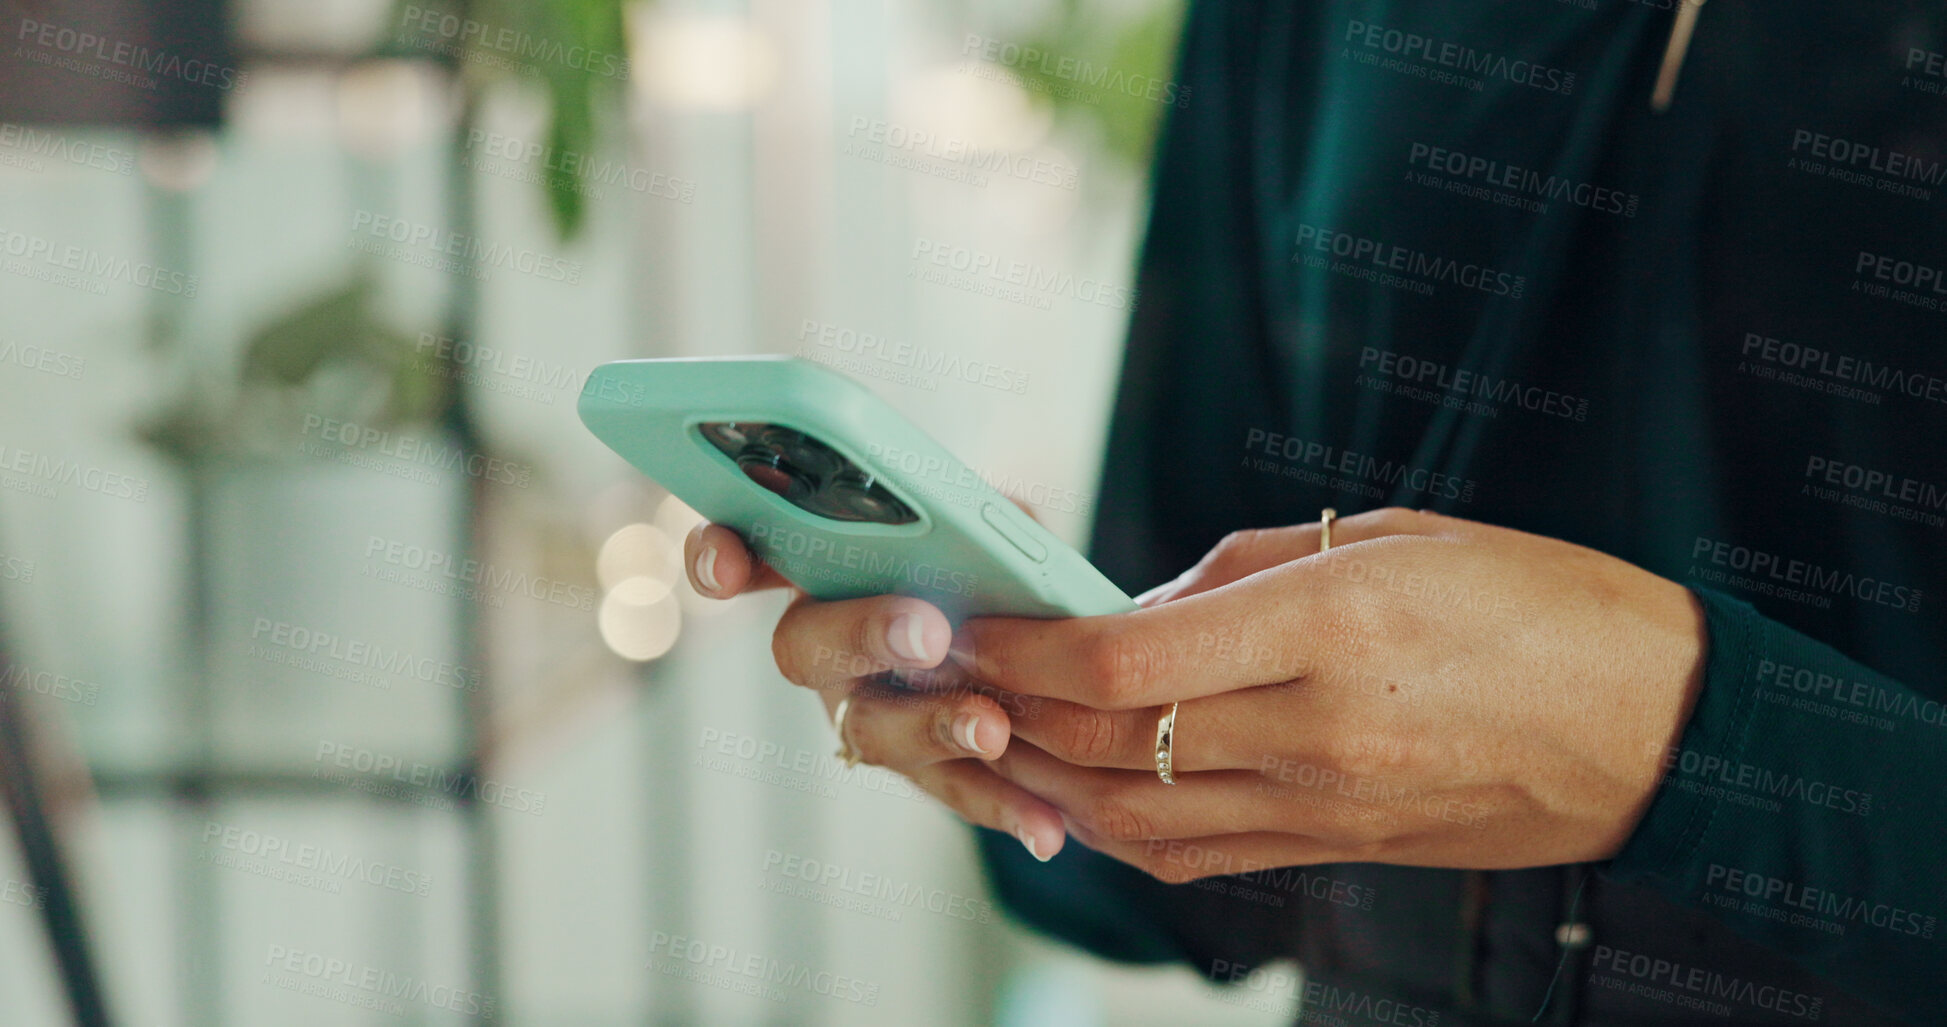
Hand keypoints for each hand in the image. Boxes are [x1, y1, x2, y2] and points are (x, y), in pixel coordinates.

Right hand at [683, 522, 1068, 860]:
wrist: (1045, 644)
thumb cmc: (994, 564)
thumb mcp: (987, 525)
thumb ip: (976, 518)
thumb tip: (986, 530)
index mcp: (824, 567)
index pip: (751, 552)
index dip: (721, 559)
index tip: (725, 571)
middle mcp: (828, 646)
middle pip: (806, 646)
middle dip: (863, 633)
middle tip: (926, 632)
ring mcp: (866, 714)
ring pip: (873, 730)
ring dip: (933, 726)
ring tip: (991, 727)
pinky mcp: (923, 770)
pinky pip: (952, 789)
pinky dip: (1001, 806)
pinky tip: (1042, 827)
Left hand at [950, 508, 1706, 879]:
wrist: (1657, 729)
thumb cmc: (1541, 604)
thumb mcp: (1397, 536)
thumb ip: (1249, 569)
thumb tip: (1142, 609)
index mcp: (1327, 626)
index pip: (1122, 664)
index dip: (1024, 651)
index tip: (970, 626)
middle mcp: (1313, 730)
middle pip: (1108, 744)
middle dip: (1009, 710)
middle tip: (951, 675)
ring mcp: (1325, 806)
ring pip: (1134, 816)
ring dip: (1044, 779)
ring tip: (992, 735)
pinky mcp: (1338, 849)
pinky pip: (1196, 854)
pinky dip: (1116, 829)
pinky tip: (1078, 796)